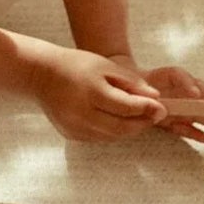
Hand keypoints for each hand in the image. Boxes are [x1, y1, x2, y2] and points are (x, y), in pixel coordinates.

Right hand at [32, 50, 165, 142]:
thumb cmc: (76, 66)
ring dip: (128, 128)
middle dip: (142, 123)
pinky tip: (114, 118)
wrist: (42, 76)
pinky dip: (112, 130)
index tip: (162, 108)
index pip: (127, 107)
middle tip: (154, 115)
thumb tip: (155, 97)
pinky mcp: (71, 135)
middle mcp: (82, 114)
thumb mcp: (106, 66)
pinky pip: (99, 137)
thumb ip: (131, 82)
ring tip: (136, 116)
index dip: (147, 109)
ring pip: (112, 135)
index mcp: (92, 92)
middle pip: (121, 128)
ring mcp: (75, 127)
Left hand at [134, 62, 203, 143]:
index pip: (179, 76)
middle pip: (199, 97)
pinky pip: (185, 126)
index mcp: (167, 76)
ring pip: (197, 112)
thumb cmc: (134, 84)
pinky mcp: (173, 120)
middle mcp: (177, 90)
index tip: (194, 94)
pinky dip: (195, 132)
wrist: (127, 92)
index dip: (187, 83)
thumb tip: (150, 100)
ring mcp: (177, 105)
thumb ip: (141, 90)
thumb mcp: (134, 82)